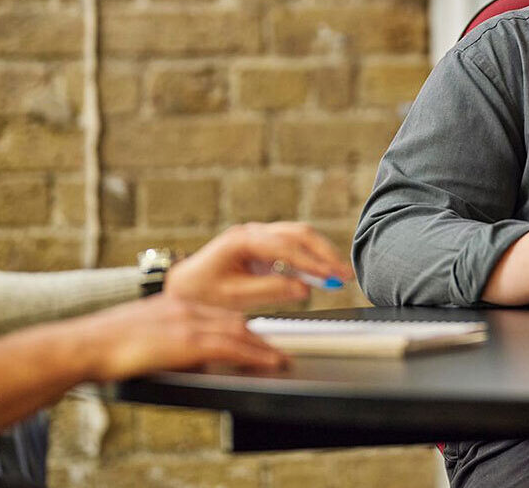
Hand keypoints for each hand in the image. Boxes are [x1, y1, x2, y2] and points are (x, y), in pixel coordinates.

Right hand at [75, 294, 286, 381]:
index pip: (218, 313)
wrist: (86, 344)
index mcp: (174, 304)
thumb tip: (182, 358)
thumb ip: (165, 340)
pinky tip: (268, 361)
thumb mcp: (141, 335)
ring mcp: (187, 323)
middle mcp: (185, 308)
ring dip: (263, 346)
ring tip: (280, 358)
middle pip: (233, 319)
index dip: (241, 327)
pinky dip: (254, 354)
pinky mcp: (186, 341)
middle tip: (277, 349)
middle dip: (258, 336)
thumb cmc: (104, 345)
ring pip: (238, 331)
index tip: (256, 336)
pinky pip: (230, 346)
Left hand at [165, 221, 352, 309]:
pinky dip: (310, 257)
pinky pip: (293, 246)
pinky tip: (323, 273)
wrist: (182, 286)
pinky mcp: (263, 246)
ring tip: (340, 274)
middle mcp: (253, 232)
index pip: (287, 247)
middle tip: (345, 275)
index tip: (333, 276)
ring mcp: (259, 236)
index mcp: (242, 239)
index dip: (313, 262)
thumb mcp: (234, 296)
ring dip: (321, 253)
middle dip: (325, 253)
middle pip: (298, 234)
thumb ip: (270, 290)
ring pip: (299, 236)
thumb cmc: (202, 292)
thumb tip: (304, 287)